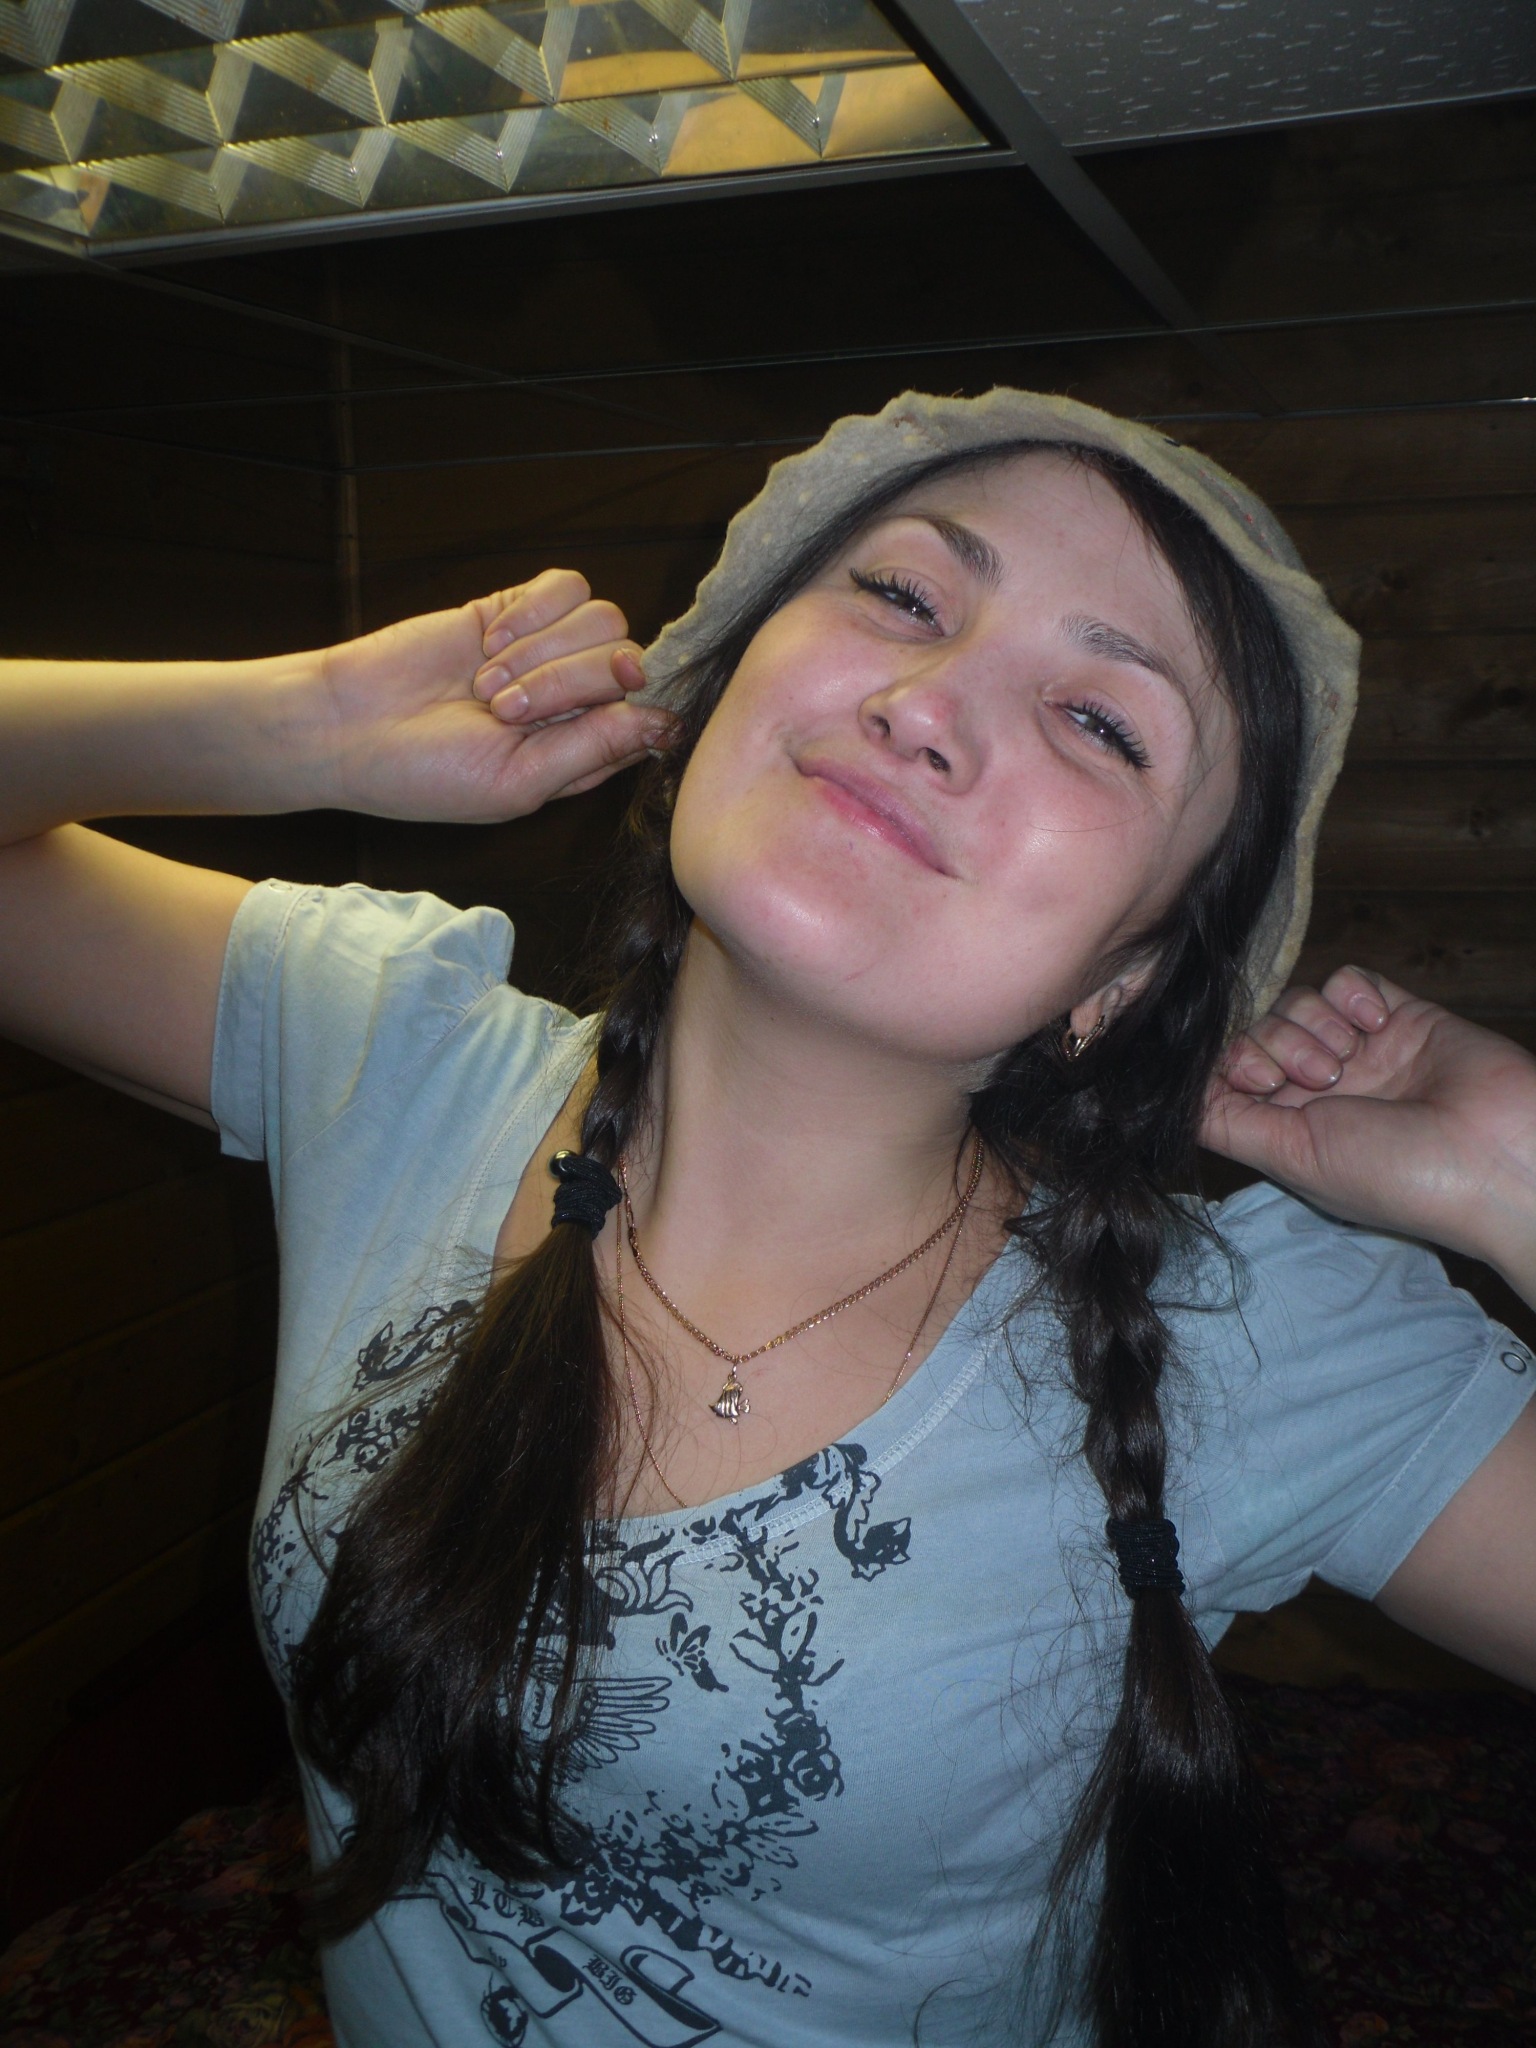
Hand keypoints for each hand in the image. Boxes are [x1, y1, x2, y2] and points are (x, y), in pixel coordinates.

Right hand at [313, 570, 671, 821]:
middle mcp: (576, 701)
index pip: (650, 714)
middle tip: (501, 709)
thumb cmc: (426, 774)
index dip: (632, 706)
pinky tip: (488, 641)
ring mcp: (548, 652)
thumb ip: (595, 748)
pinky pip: (565, 587)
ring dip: (542, 651)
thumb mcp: (518, 782)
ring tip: (486, 682)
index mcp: (585, 752)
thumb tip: (667, 723)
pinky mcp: (515, 610)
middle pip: (626, 661)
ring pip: (603, 620)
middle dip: (565, 684)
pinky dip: (532, 611)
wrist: (347, 725)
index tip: (590, 709)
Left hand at [1201, 966, 1535, 1294]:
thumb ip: (1228, 1122)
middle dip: (1272, 1044)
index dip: (1228, 1063)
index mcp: (1288, 1129)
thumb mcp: (1293, 1157)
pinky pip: (1347, 979)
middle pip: (1254, 1030)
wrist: (1500, 1157)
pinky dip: (1349, 995)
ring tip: (1349, 1059)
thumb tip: (1170, 1096)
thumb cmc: (1399, 1175)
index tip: (1260, 1080)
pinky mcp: (1399, 1015)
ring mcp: (1359, 1051)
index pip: (1225, 1075)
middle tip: (1314, 1077)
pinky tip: (1375, 1025)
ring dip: (1311, 1023)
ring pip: (1295, 1000)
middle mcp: (1318, 1089)